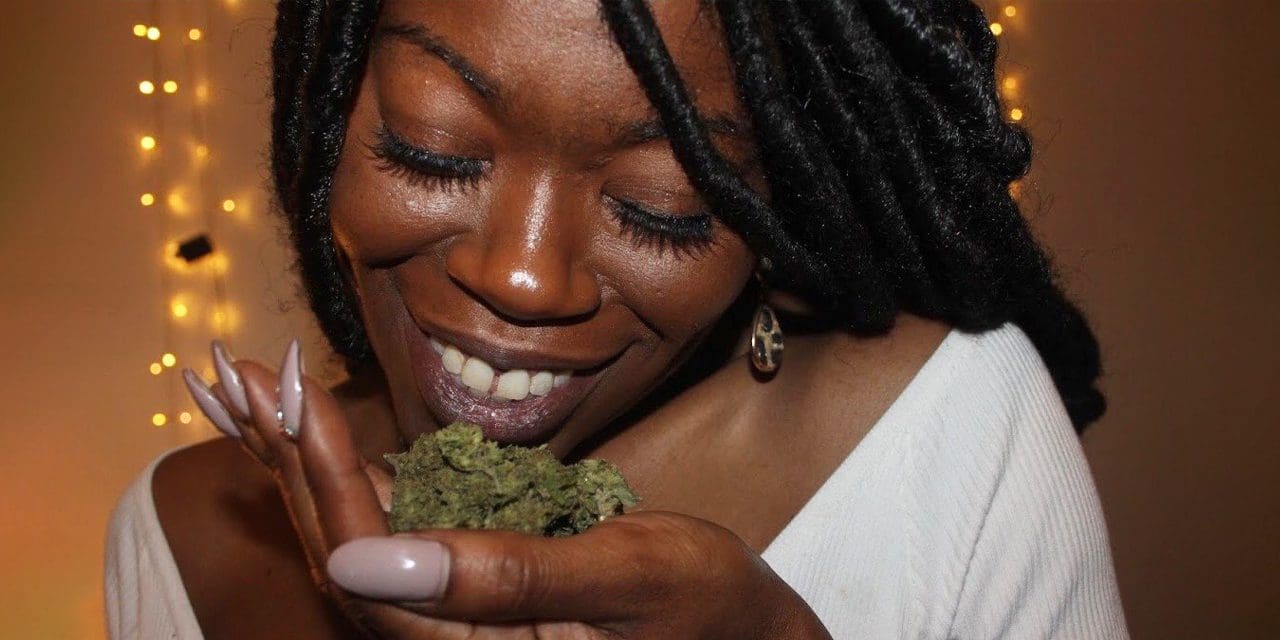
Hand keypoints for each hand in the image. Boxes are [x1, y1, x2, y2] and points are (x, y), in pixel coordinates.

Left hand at [184, 339, 830, 639]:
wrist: (741, 635)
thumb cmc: (701, 605)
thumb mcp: (623, 577)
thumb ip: (503, 579)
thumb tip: (365, 558)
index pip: (370, 573)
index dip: (326, 481)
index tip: (293, 393)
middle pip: (340, 557)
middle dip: (288, 461)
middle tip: (241, 373)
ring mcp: (453, 622)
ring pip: (352, 544)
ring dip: (299, 465)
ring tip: (250, 390)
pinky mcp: (465, 590)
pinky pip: (389, 532)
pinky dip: (346, 474)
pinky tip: (317, 431)